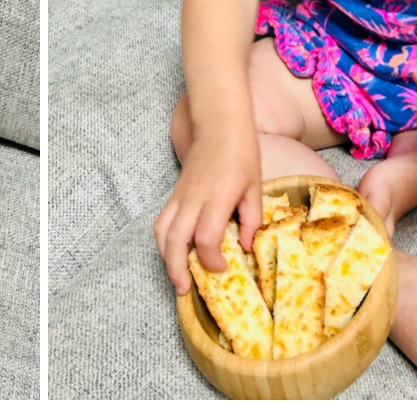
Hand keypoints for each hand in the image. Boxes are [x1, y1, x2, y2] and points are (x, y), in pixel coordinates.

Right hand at [154, 127, 262, 295]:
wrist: (220, 125)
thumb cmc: (242, 154)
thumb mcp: (255, 187)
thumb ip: (252, 220)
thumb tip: (245, 248)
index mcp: (217, 198)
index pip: (205, 237)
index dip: (211, 259)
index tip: (223, 267)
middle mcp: (194, 199)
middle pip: (174, 241)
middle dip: (177, 269)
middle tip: (185, 290)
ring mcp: (180, 196)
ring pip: (161, 232)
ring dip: (165, 258)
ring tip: (176, 277)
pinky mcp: (174, 193)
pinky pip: (161, 221)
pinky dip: (163, 241)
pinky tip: (172, 253)